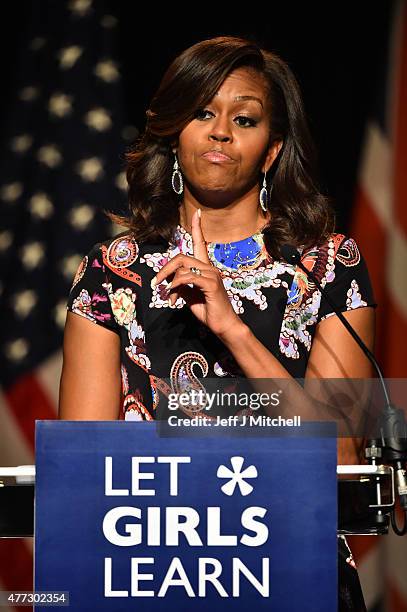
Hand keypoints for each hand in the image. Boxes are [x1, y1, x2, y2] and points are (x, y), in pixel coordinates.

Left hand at [151, 210, 242, 337]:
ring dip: (169, 283)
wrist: (224, 326)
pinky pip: (187, 277)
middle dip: (165, 269)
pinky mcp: (211, 284)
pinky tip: (174, 297)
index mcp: (206, 268)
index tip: (196, 213)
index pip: (201, 243)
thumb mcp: (190, 296)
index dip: (198, 227)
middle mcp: (210, 268)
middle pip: (181, 257)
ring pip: (182, 267)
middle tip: (156, 283)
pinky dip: (176, 286)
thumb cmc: (209, 310)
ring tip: (169, 298)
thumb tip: (169, 281)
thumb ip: (181, 285)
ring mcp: (212, 275)